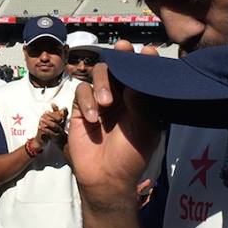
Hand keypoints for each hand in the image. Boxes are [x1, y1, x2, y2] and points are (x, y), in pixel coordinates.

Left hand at [36, 104, 67, 146]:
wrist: (47, 144)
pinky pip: (51, 133)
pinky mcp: (56, 139)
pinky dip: (45, 129)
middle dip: (53, 115)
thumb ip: (54, 113)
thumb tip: (53, 104)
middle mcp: (62, 127)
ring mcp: (60, 133)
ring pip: (56, 126)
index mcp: (62, 122)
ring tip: (42, 119)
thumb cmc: (50, 131)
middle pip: (60, 119)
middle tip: (46, 112)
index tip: (53, 104)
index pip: (64, 114)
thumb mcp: (52, 121)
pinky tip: (40, 127)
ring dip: (48, 122)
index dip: (58, 108)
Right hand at [68, 40, 160, 202]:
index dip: (143, 60)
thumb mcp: (145, 129)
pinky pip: (81, 92)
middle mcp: (120, 96)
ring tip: (107, 103)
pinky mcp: (81, 109)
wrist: (106, 177)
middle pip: (117, 67)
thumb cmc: (131, 155)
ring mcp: (100, 101)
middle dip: (120, 58)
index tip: (146, 50)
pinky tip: (93, 119)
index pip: (140, 74)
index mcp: (139, 99)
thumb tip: (135, 80)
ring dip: (102, 83)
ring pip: (98, 74)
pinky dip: (87, 102)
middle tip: (122, 49)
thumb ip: (141, 104)